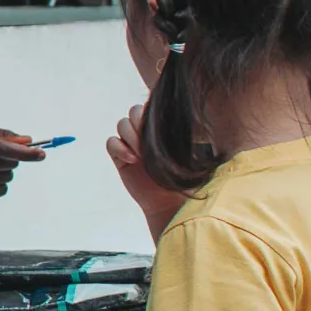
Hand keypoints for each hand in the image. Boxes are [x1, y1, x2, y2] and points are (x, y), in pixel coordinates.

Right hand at [0, 126, 47, 201]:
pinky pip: (4, 189)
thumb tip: (28, 142)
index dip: (26, 152)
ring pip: (9, 176)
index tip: (41, 154)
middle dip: (11, 157)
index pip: (6, 148)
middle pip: (12, 162)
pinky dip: (0, 183)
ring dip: (4, 170)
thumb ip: (3, 135)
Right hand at [107, 104, 185, 232]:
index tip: (162, 130)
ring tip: (142, 154)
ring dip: (130, 136)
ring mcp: (131, 144)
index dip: (153, 112)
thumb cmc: (186, 179)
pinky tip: (132, 160)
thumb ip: (191, 135)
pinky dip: (119, 148)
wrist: (171, 203)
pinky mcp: (120, 157)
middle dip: (140, 123)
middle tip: (149, 143)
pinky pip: (111, 142)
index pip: (152, 106)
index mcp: (163, 128)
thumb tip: (199, 118)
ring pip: (122, 124)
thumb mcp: (192, 155)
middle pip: (134, 111)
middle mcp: (146, 132)